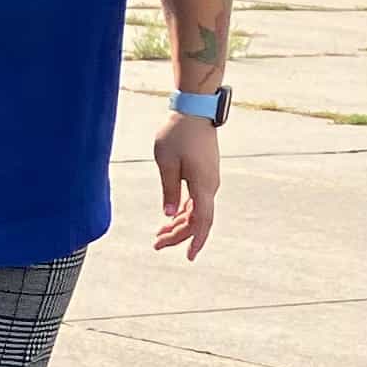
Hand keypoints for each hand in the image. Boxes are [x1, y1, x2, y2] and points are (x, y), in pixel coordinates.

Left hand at [153, 113, 221, 259]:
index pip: (202, 221)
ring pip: (196, 211)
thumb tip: (169, 214)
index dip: (196, 241)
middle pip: (198, 220)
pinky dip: (183, 211)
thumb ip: (169, 190)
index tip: (189, 257)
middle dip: (179, 235)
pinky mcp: (205, 173)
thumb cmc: (178, 133)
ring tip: (158, 234)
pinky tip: (170, 217)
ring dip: (179, 224)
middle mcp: (210, 185)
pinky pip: (196, 200)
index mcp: (203, 185)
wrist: (195, 109)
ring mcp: (209, 180)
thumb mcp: (167, 163)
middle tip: (156, 244)